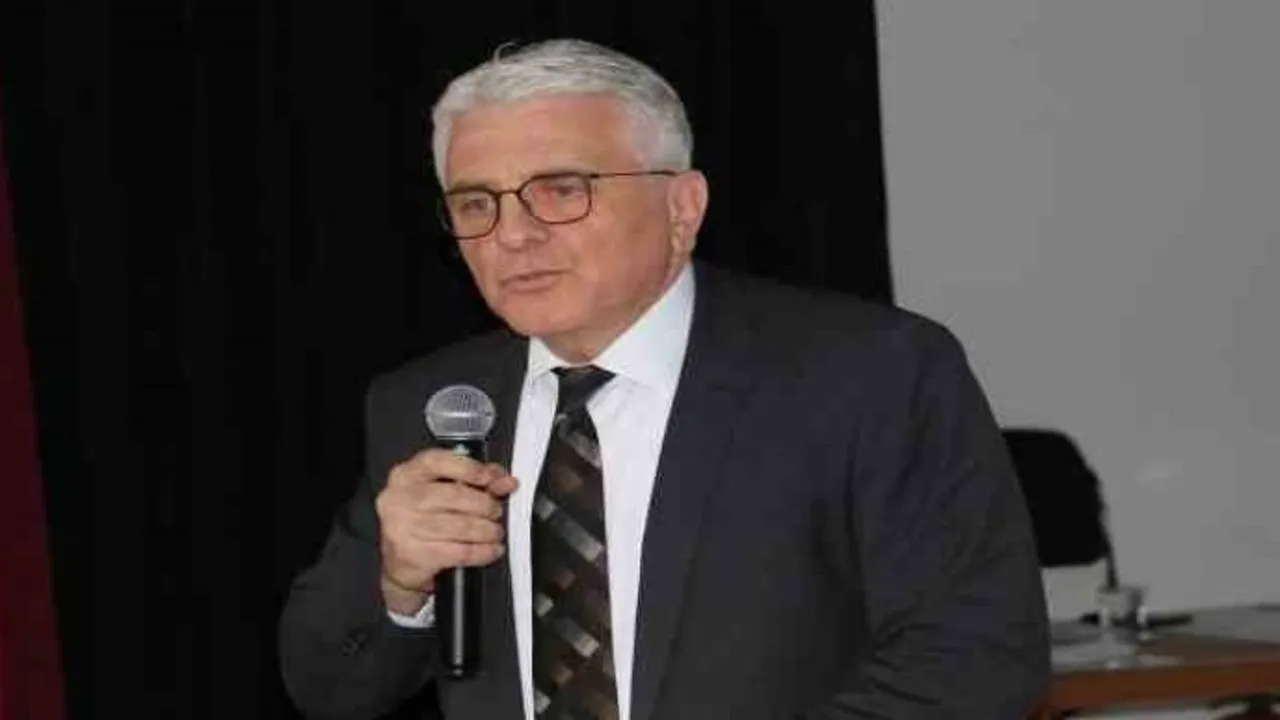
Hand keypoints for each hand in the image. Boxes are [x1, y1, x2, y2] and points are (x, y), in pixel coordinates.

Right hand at [375, 449, 517, 613]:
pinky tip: (491, 549)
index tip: (491, 477)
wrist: (397, 559)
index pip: (438, 462)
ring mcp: (406, 526)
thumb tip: (504, 480)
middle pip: (454, 495)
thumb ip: (474, 479)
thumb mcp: (442, 490)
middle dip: (484, 504)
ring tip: (495, 531)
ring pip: (460, 526)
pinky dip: (482, 551)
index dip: (469, 468)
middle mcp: (402, 497)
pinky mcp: (415, 554)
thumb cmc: (422, 517)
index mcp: (408, 474)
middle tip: (496, 511)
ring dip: (486, 530)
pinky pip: (459, 552)